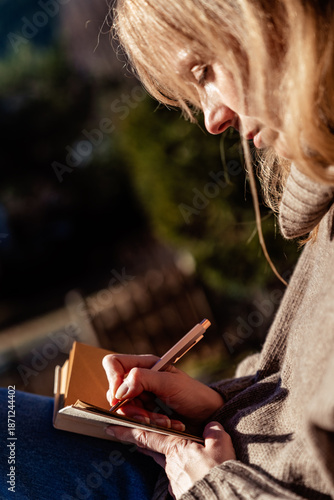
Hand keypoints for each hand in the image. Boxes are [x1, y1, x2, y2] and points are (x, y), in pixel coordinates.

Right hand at [102, 354, 223, 429]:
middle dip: (132, 407)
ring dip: (143, 418)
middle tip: (149, 415)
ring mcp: (140, 396)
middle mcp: (139, 379)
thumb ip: (144, 379)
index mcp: (144, 364)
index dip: (112, 378)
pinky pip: (134, 421)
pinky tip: (166, 424)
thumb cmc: (194, 394)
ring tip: (164, 421)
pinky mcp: (143, 413)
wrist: (208, 414)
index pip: (113, 363)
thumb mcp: (171, 383)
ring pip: (124, 409)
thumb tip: (120, 388)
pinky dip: (148, 425)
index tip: (120, 396)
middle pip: (116, 392)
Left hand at [105, 420, 235, 498]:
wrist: (221, 499)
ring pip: (166, 463)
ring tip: (172, 451)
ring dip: (166, 456)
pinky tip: (188, 470)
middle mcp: (171, 465)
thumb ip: (214, 433)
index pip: (146, 436)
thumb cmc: (220, 474)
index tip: (110, 428)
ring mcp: (175, 481)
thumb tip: (212, 426)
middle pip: (154, 450)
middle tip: (134, 436)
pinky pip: (176, 476)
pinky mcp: (181, 493)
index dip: (127, 431)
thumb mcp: (221, 446)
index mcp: (176, 448)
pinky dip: (179, 470)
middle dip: (144, 443)